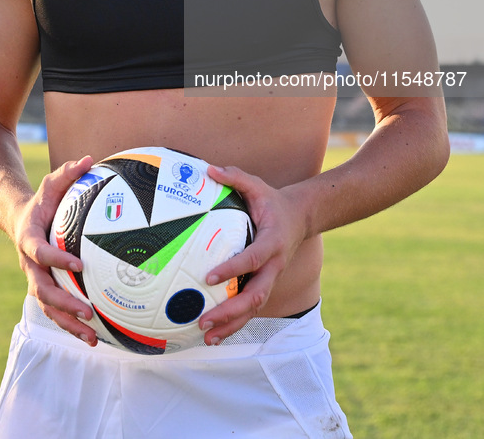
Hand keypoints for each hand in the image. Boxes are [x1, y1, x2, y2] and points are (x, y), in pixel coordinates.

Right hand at [12, 156, 97, 344]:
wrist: (21, 219)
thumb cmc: (43, 200)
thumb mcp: (51, 183)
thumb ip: (67, 172)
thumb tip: (88, 159)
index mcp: (29, 238)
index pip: (39, 252)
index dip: (56, 260)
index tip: (79, 265)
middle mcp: (29, 264)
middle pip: (41, 289)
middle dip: (63, 303)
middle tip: (87, 310)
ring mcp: (35, 279)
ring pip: (47, 307)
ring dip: (67, 323)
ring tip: (92, 337)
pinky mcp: (45, 288)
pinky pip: (55, 311)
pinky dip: (70, 325)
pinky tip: (93, 338)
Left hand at [199, 164, 306, 344]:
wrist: (300, 217)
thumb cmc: (273, 201)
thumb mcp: (257, 186)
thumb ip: (236, 177)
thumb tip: (209, 169)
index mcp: (272, 241)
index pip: (252, 259)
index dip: (233, 269)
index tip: (209, 276)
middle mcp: (274, 265)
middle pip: (256, 295)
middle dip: (231, 310)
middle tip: (205, 317)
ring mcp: (272, 278)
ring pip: (255, 308)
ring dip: (232, 324)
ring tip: (207, 335)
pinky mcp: (266, 285)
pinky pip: (252, 308)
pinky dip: (235, 323)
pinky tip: (214, 333)